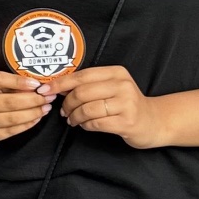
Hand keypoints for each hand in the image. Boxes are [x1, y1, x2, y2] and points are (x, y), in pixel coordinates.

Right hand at [0, 70, 54, 143]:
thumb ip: (13, 84)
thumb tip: (37, 88)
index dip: (19, 82)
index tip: (37, 84)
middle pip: (8, 102)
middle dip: (32, 100)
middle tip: (48, 98)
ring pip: (11, 119)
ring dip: (32, 114)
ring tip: (46, 108)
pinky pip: (10, 132)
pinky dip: (26, 125)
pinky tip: (36, 119)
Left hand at [45, 66, 169, 147]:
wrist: (153, 121)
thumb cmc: (125, 104)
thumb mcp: (111, 87)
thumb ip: (88, 84)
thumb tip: (57, 86)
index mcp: (116, 73)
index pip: (81, 76)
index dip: (60, 83)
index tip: (45, 90)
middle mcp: (122, 85)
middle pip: (81, 93)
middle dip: (67, 104)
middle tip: (64, 111)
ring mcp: (126, 104)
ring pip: (86, 109)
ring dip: (74, 117)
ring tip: (73, 120)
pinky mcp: (127, 122)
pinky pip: (95, 123)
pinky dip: (85, 125)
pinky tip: (85, 125)